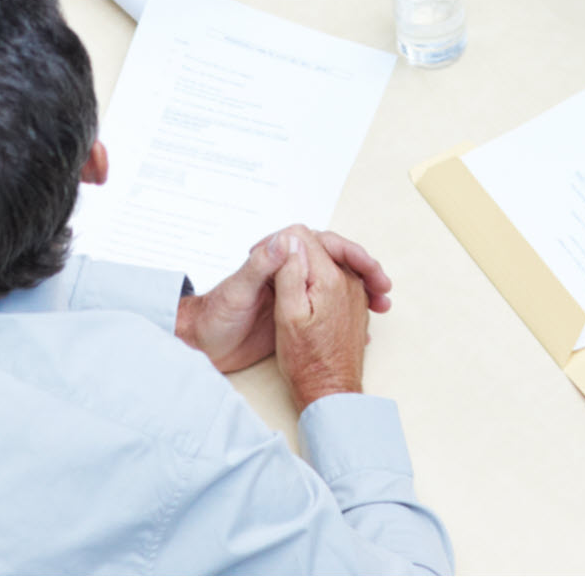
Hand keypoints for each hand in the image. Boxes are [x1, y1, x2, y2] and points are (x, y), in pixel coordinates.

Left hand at [177, 224, 394, 373]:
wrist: (201, 345)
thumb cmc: (214, 317)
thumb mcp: (238, 291)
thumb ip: (260, 265)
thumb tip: (288, 239)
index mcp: (278, 259)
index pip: (323, 244)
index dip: (350, 254)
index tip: (371, 269)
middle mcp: (289, 271)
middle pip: (336, 262)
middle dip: (364, 271)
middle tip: (384, 290)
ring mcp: (293, 293)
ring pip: (337, 284)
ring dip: (360, 291)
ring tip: (380, 306)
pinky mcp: (293, 314)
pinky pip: (327, 308)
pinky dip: (348, 314)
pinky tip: (362, 327)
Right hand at [271, 226, 375, 409]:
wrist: (330, 392)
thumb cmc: (305, 360)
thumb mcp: (287, 315)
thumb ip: (288, 273)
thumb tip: (288, 239)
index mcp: (329, 279)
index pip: (305, 238)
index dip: (279, 240)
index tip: (258, 249)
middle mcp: (349, 282)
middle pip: (326, 245)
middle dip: (301, 245)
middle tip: (273, 251)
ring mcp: (355, 294)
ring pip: (336, 260)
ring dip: (317, 258)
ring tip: (290, 265)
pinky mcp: (356, 306)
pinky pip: (343, 277)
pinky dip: (328, 274)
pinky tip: (311, 285)